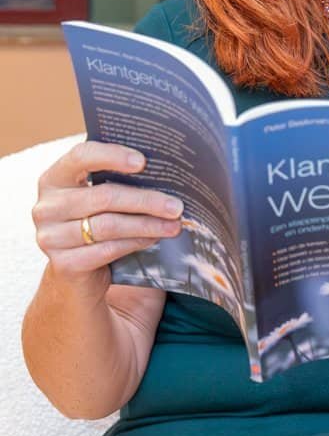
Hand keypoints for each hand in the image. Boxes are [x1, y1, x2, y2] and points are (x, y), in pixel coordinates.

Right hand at [31, 140, 183, 302]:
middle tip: (176, 205)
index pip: (80, 156)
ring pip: (109, 225)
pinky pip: (107, 249)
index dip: (112, 156)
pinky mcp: (63, 265)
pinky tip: (154, 239)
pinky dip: (136, 243)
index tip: (143, 161)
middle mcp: (46, 207)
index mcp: (54, 179)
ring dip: (147, 224)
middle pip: (104, 196)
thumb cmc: (95, 227)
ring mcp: (50, 238)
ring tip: (174, 224)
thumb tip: (164, 172)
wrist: (76, 279)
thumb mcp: (100, 201)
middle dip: (146, 200)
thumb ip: (118, 183)